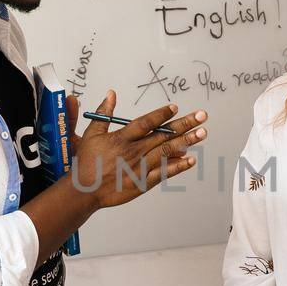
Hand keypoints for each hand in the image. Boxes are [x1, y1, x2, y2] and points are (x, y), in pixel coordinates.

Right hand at [68, 90, 206, 207]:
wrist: (83, 191)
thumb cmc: (86, 163)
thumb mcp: (92, 134)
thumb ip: (104, 113)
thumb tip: (111, 94)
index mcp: (121, 138)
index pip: (145, 123)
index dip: (161, 114)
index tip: (175, 108)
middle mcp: (133, 152)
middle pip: (163, 135)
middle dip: (184, 124)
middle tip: (202, 116)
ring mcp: (139, 168)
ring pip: (167, 152)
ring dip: (187, 141)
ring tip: (203, 133)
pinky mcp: (142, 183)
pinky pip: (163, 173)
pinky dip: (178, 166)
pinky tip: (191, 159)